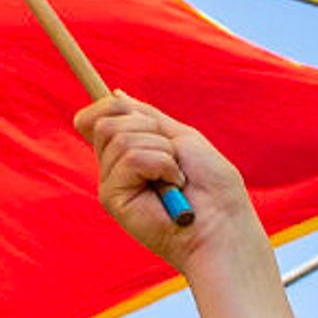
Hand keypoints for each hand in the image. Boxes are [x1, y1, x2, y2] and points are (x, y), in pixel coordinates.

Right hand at [73, 92, 257, 270]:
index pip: (96, 118)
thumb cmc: (210, 185)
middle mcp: (114, 167)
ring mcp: (111, 183)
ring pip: (121, 138)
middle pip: (106, 122)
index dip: (106, 106)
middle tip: (172, 155)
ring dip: (161, 151)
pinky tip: (171, 187)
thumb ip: (146, 117)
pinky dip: (161, 165)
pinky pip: (131, 159)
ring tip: (175, 176)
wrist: (222, 223)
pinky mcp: (112, 199)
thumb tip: (115, 94)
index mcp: (128, 152)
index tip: (129, 109)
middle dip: (148, 128)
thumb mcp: (180, 137)